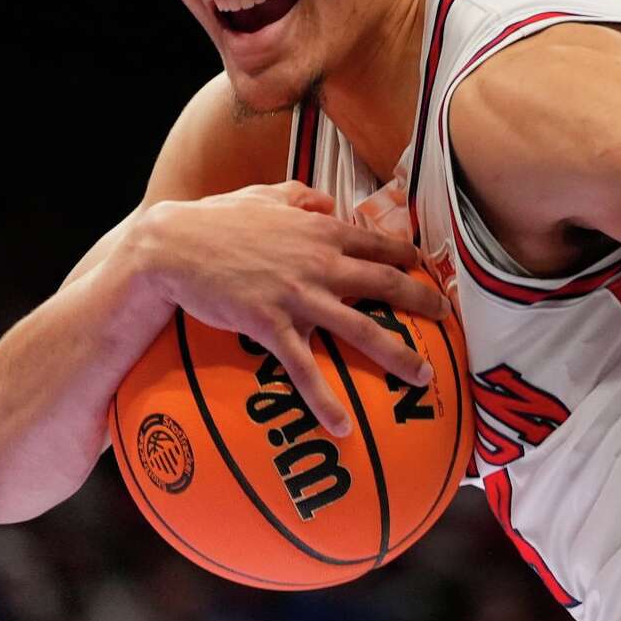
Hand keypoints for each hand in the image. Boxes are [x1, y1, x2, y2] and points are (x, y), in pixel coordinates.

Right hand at [137, 181, 450, 436]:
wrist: (173, 245)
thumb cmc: (217, 218)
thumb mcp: (266, 194)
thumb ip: (300, 195)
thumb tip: (325, 197)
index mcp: (323, 231)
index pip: (380, 243)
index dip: (409, 257)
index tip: (431, 270)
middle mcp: (321, 263)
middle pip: (386, 283)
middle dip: (423, 301)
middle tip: (447, 318)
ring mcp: (299, 295)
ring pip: (360, 328)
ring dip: (397, 354)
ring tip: (423, 377)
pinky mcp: (270, 325)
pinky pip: (305, 369)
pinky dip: (325, 399)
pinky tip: (343, 426)